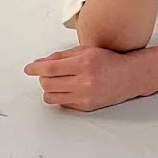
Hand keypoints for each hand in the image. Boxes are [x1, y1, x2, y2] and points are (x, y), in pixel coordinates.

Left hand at [23, 45, 139, 111]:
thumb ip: (62, 56)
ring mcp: (85, 96)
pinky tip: (67, 88)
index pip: (51, 68)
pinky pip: (62, 103)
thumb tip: (40, 62)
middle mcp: (85, 81)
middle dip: (42, 78)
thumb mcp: (86, 50)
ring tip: (55, 81)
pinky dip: (60, 95)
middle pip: (48, 83)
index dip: (36, 68)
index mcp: (84, 63)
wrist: (129, 76)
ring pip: (51, 97)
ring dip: (48, 88)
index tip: (29, 69)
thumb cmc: (109, 60)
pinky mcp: (86, 107)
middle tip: (45, 72)